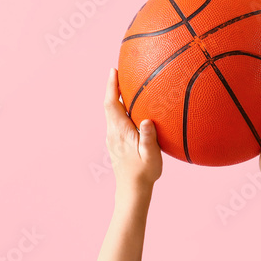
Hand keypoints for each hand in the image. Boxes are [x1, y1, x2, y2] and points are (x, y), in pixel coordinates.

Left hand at [104, 67, 161, 193]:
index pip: (112, 104)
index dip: (111, 86)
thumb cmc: (144, 173)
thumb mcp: (150, 155)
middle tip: (120, 71)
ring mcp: (112, 138)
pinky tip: (132, 108)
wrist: (132, 190)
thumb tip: (146, 120)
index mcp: (119, 132)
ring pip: (112, 112)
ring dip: (116, 97)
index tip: (113, 70)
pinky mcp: (116, 142)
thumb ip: (148, 138)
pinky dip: (121, 108)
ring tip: (127, 85)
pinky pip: (116, 119)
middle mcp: (112, 132)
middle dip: (113, 87)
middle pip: (109, 104)